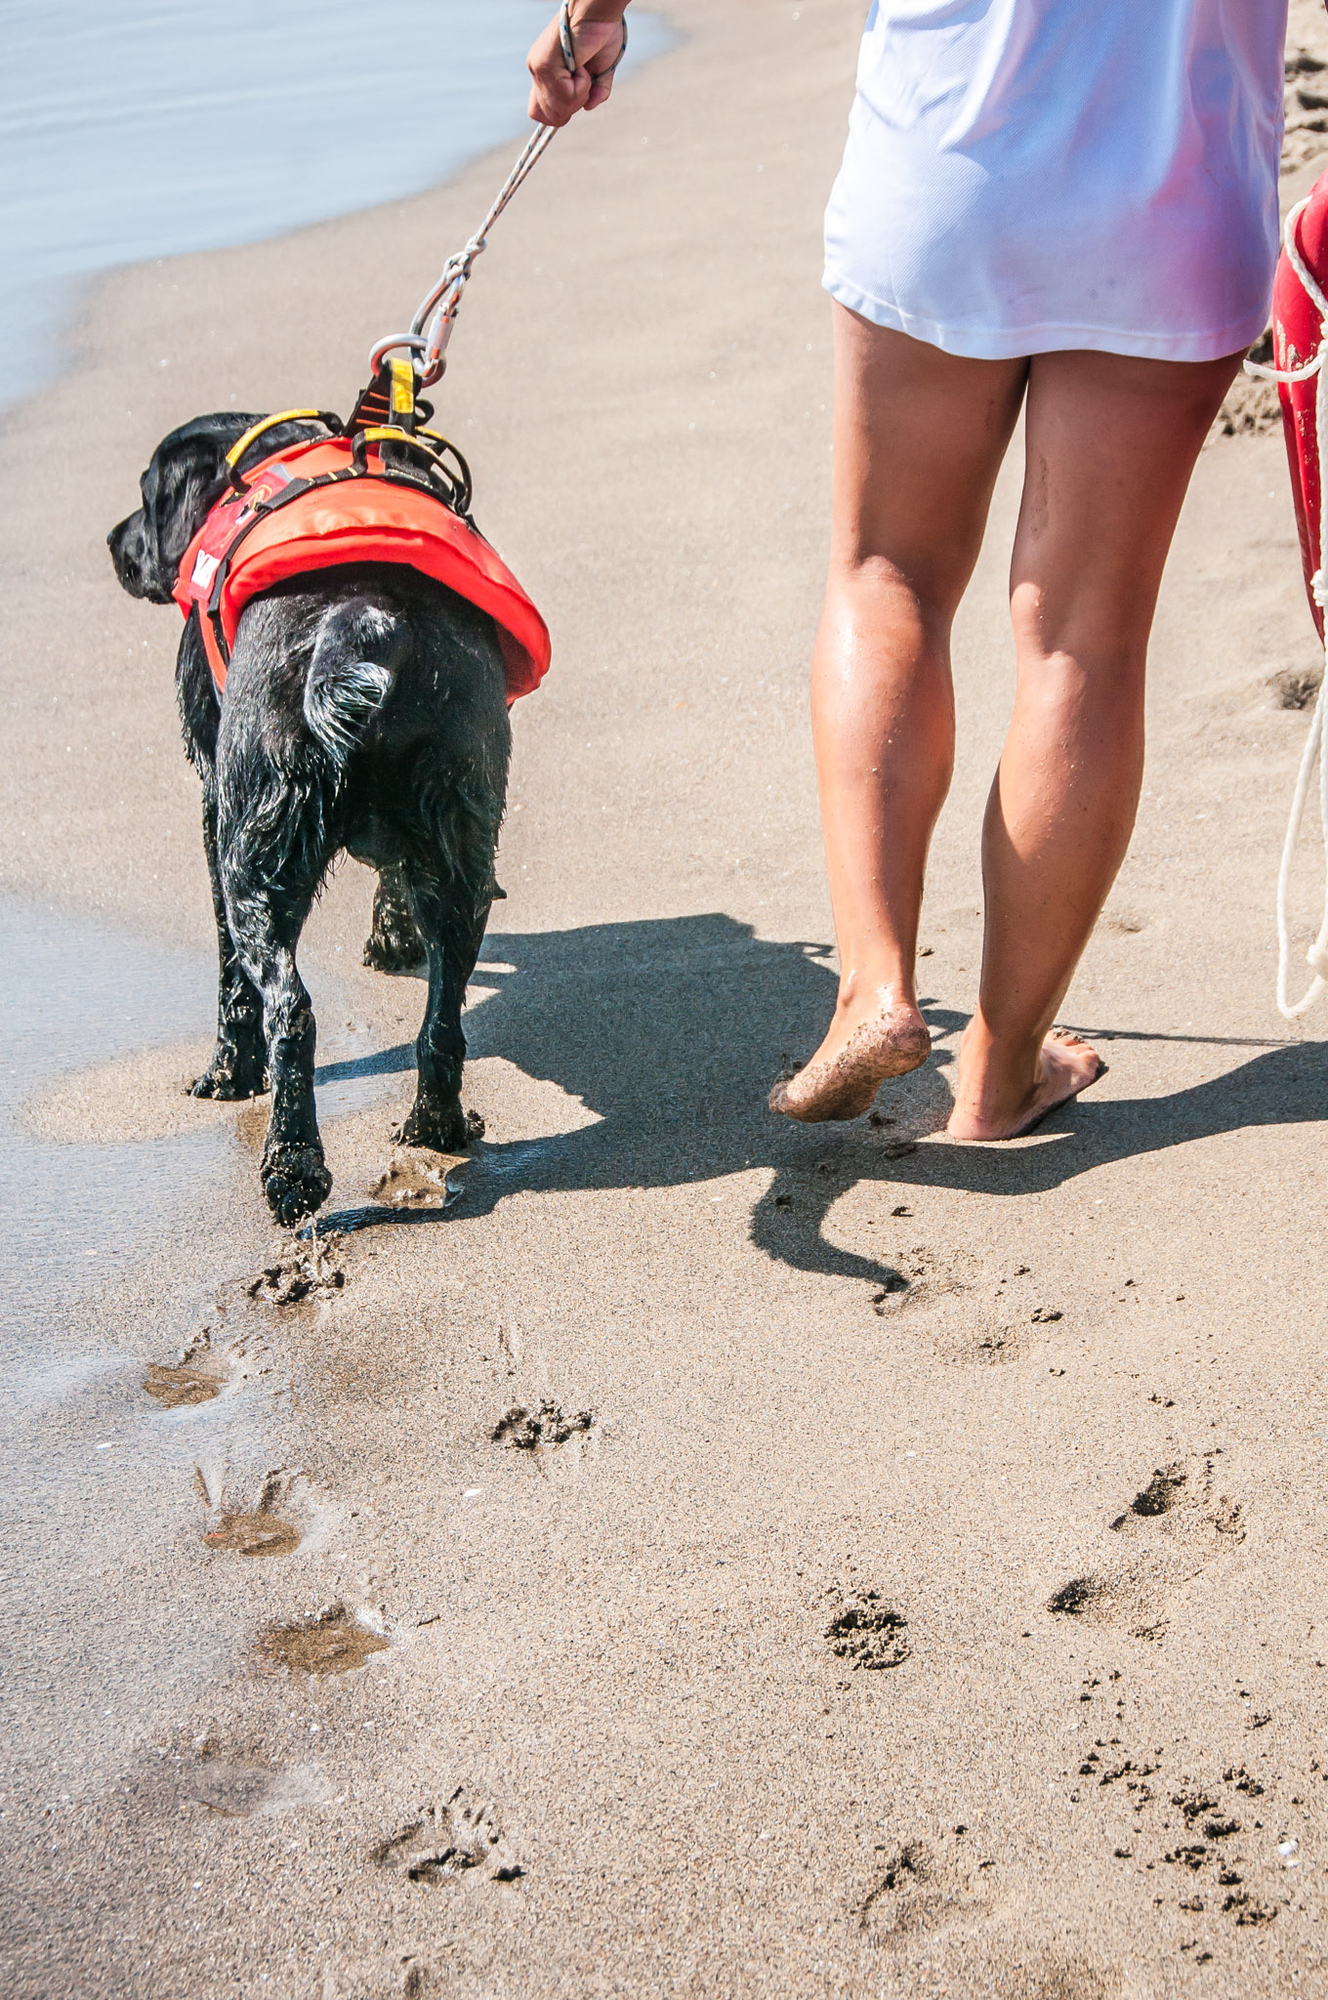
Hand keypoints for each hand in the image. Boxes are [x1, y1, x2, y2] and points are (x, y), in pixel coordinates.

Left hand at [527, 2, 628, 126]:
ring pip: (557, 109)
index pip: (537, 111)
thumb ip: (595, 92)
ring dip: (579, 95)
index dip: (558, 115)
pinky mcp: (545, 65)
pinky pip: (566, 96)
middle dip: (571, 108)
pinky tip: (583, 65)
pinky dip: (582, 86)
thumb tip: (589, 106)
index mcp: (545, 71)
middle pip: (547, 117)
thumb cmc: (601, 32)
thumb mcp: (600, 71)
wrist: (598, 10)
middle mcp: (537, 70)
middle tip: (584, 81)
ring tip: (585, 68)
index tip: (577, 98)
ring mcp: (538, 68)